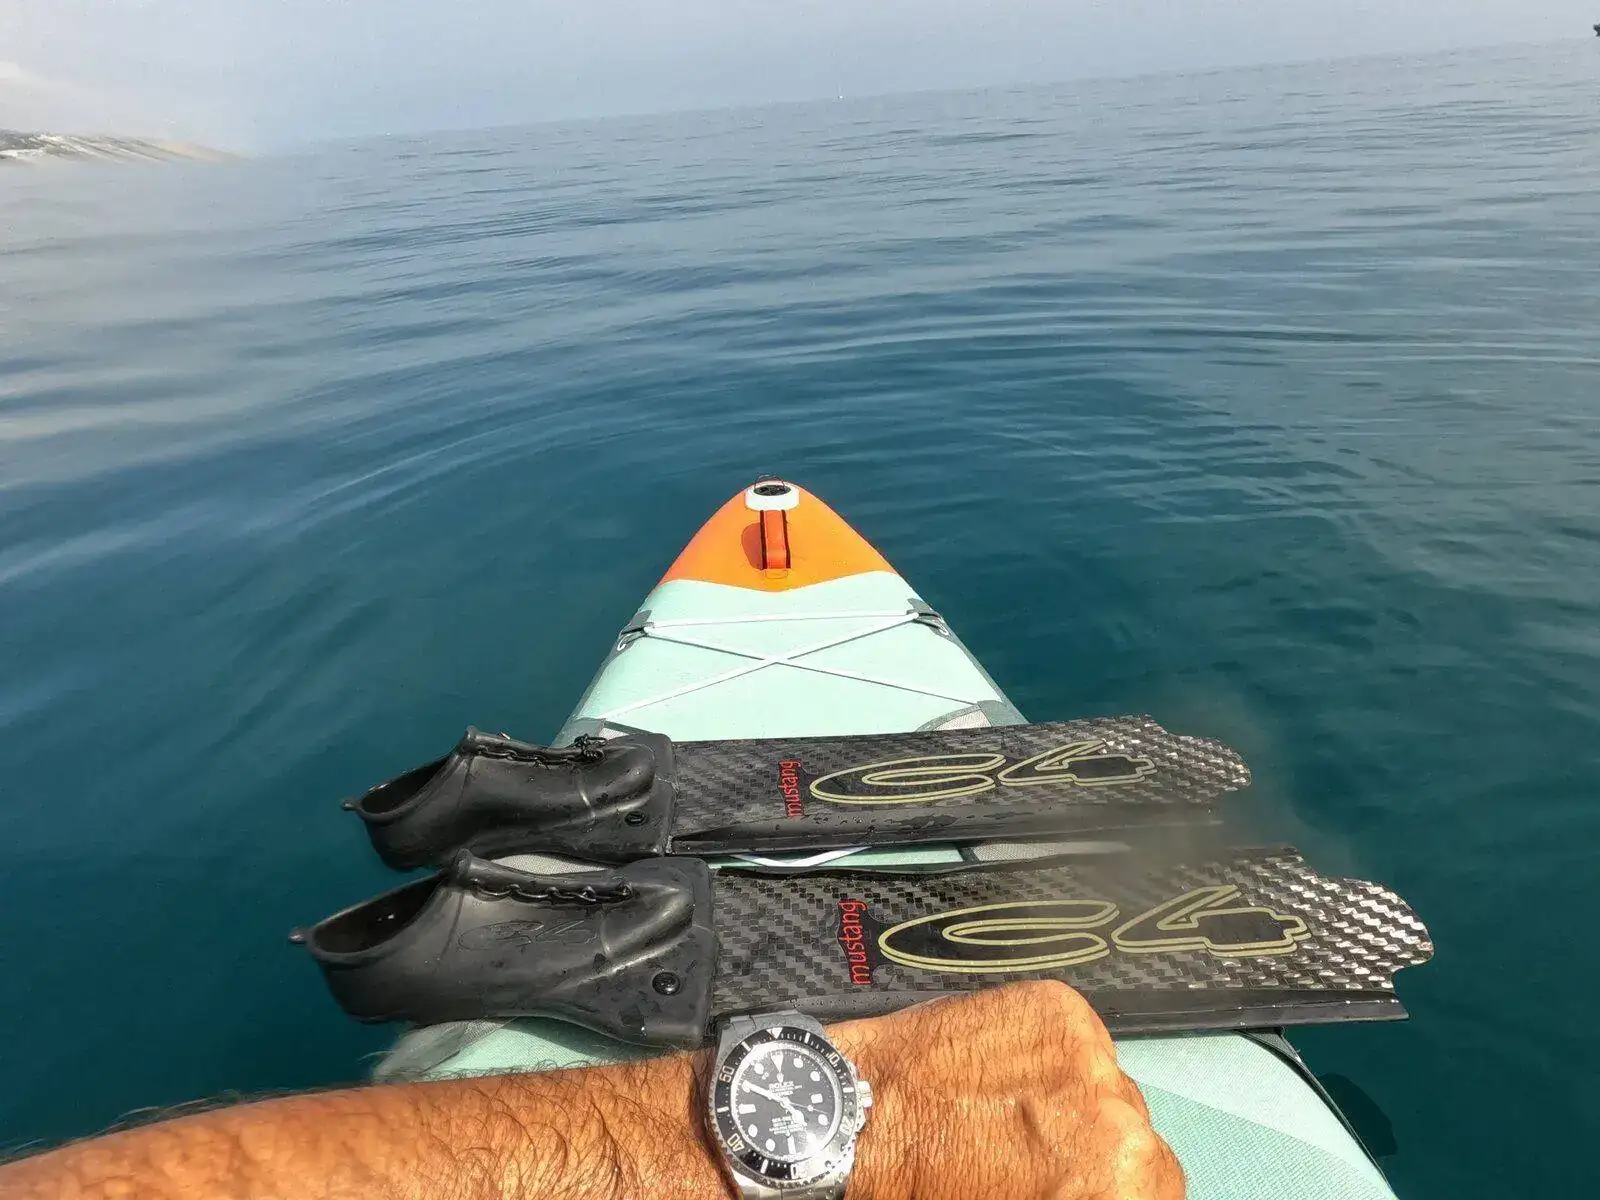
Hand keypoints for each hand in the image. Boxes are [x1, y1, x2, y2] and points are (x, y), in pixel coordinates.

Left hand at [829, 980, 1183, 1199]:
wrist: (856, 1122)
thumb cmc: (924, 1187)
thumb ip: (1082, 1195)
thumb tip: (1092, 1184)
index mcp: (1122, 1177)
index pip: (1161, 1184)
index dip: (1116, 1190)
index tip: (1087, 1185)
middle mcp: (1116, 1112)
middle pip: (1136, 1135)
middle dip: (1094, 1150)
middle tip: (1040, 1159)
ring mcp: (1088, 1051)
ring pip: (1105, 1083)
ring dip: (1073, 1099)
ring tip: (1011, 1115)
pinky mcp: (1057, 1006)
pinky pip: (1077, 1038)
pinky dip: (1047, 1053)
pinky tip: (999, 1077)